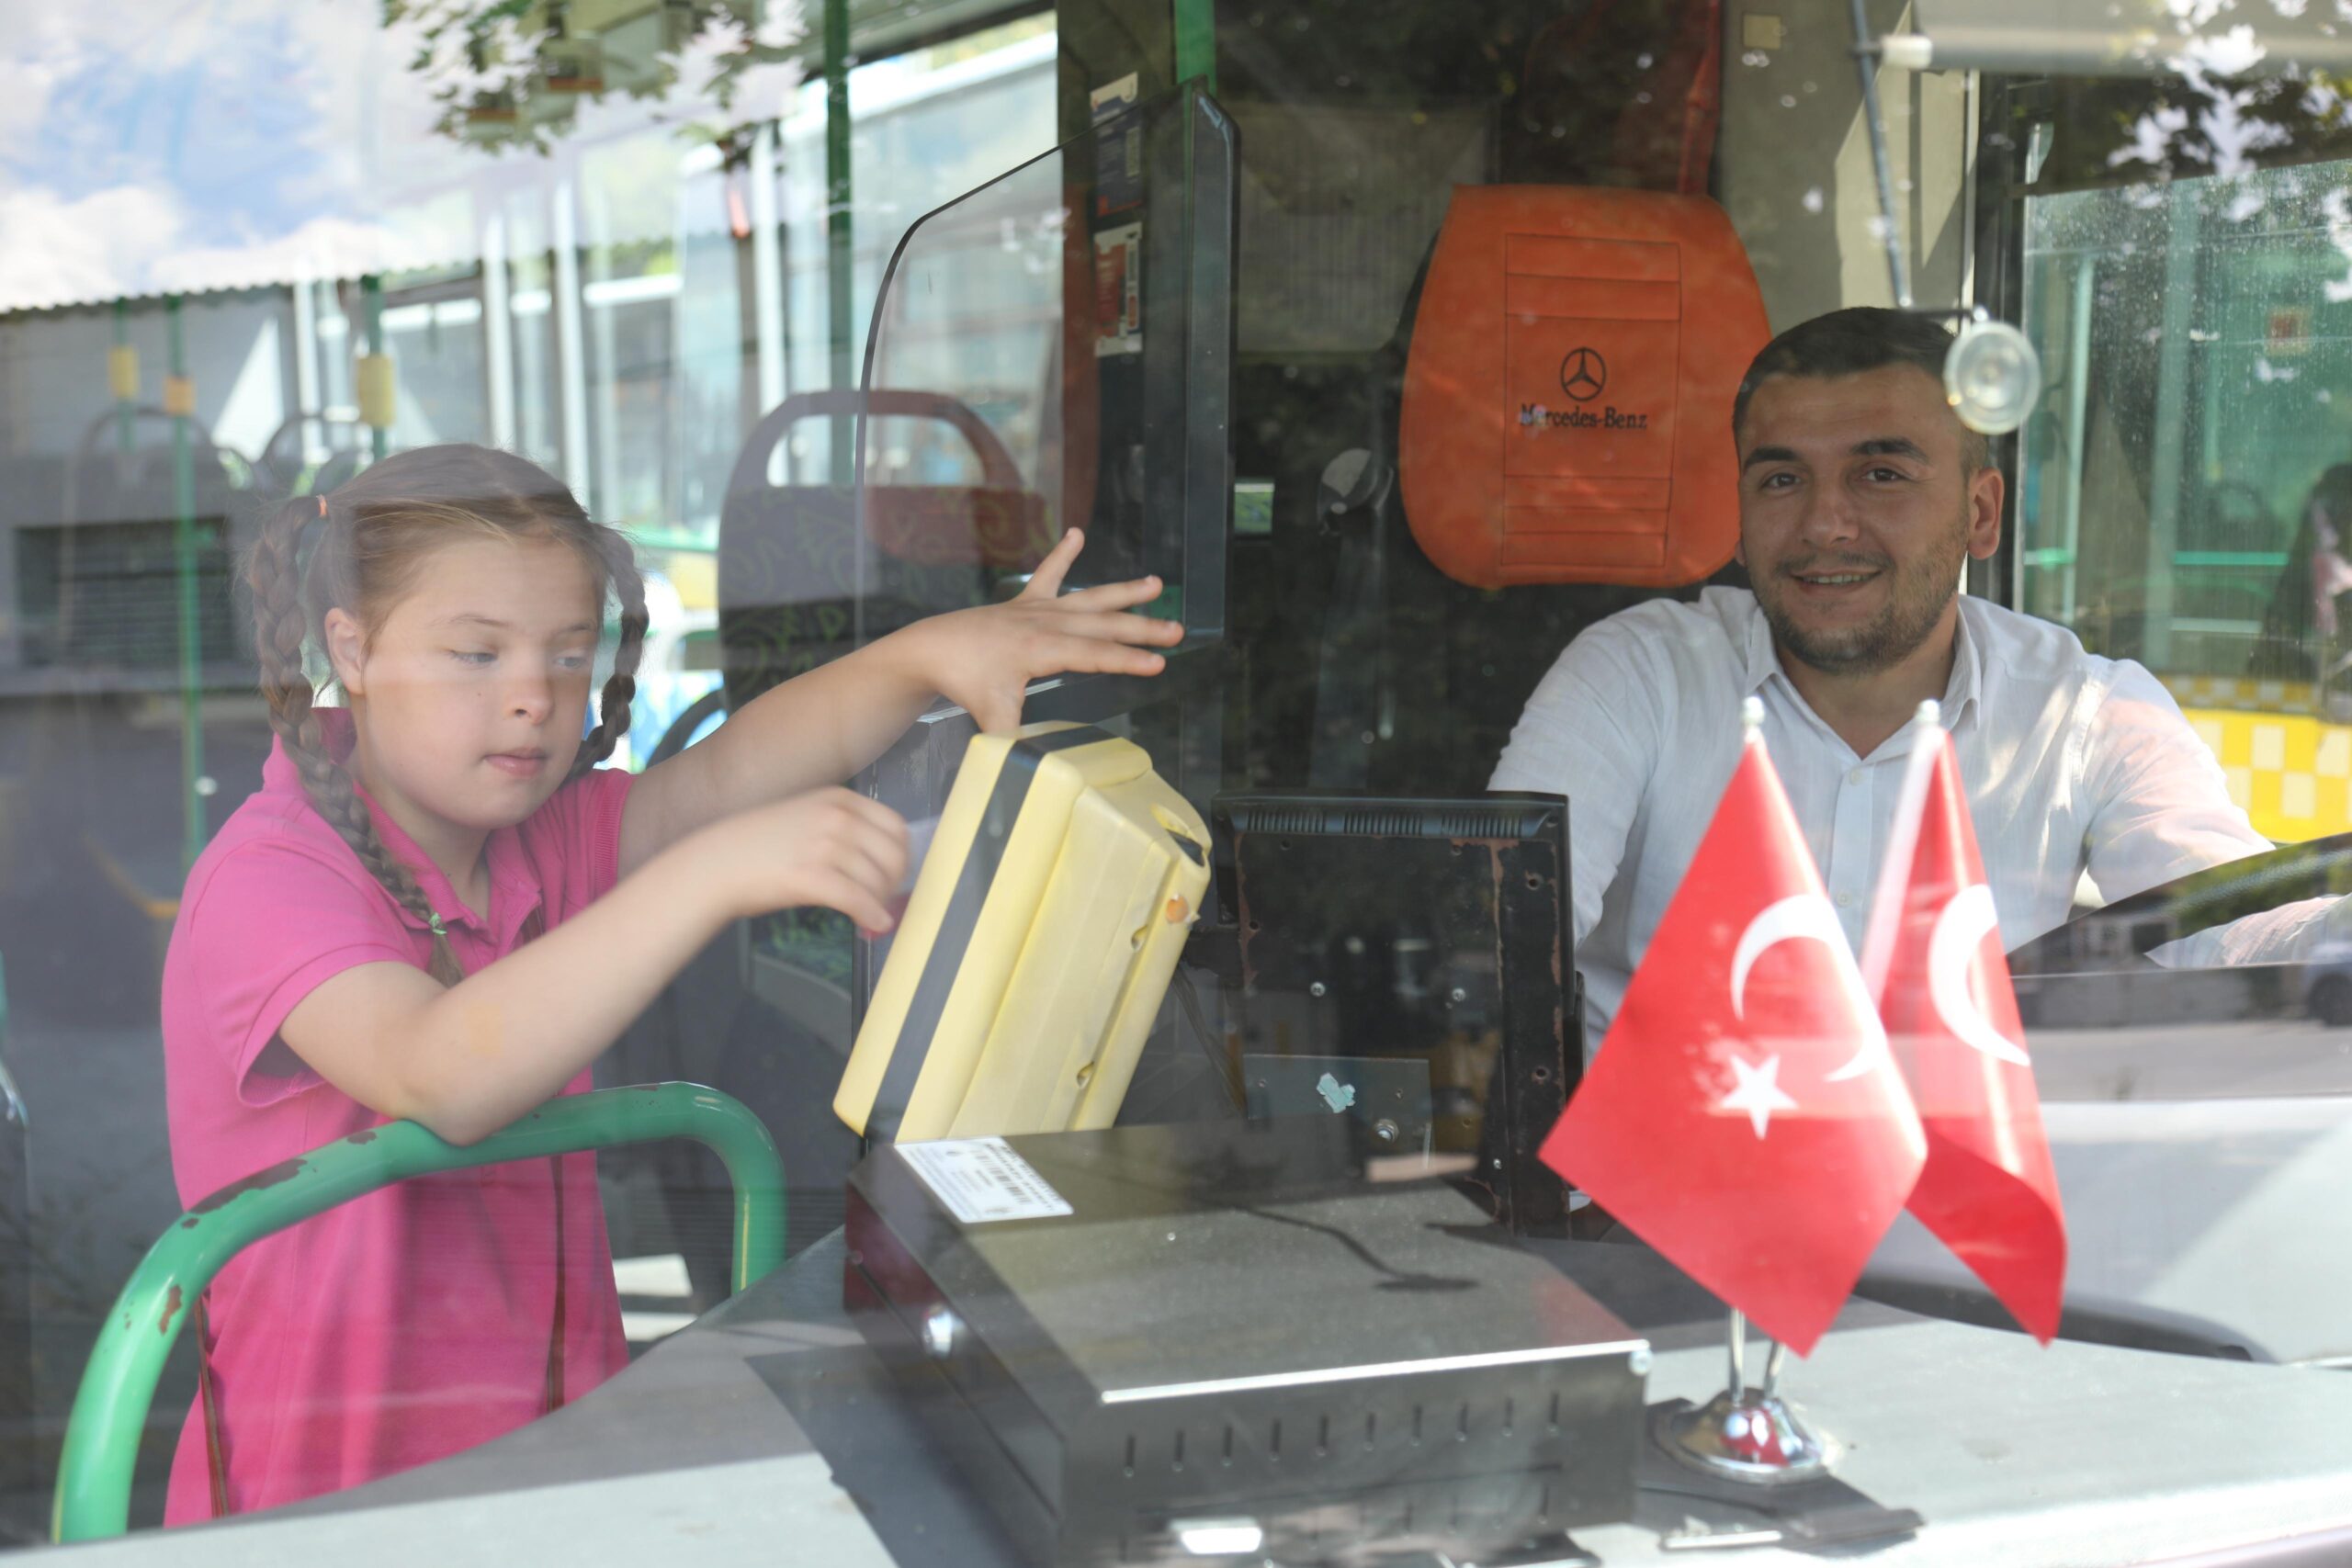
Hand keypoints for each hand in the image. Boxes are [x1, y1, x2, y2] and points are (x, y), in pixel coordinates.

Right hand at [700, 788, 909, 932]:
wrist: (716, 863)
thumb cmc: (759, 846)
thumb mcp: (807, 817)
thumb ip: (845, 830)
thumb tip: (882, 859)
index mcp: (839, 799)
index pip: (895, 826)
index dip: (901, 855)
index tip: (895, 874)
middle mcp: (836, 817)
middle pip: (893, 855)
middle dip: (894, 883)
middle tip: (882, 900)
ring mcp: (824, 844)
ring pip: (877, 881)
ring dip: (879, 903)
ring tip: (868, 915)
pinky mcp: (811, 875)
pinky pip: (858, 900)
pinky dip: (871, 916)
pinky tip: (872, 925)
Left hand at [911, 530, 1184, 731]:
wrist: (931, 649)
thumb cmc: (964, 681)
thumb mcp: (991, 715)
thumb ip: (1015, 738)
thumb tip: (1030, 766)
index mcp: (1041, 648)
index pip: (1094, 655)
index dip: (1127, 660)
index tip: (1158, 665)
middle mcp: (1044, 622)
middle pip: (1102, 625)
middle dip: (1142, 629)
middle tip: (1177, 631)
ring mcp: (1035, 609)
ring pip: (1087, 598)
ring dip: (1123, 592)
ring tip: (1156, 584)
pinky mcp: (1024, 603)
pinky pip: (1048, 575)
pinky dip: (1062, 554)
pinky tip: (1076, 533)